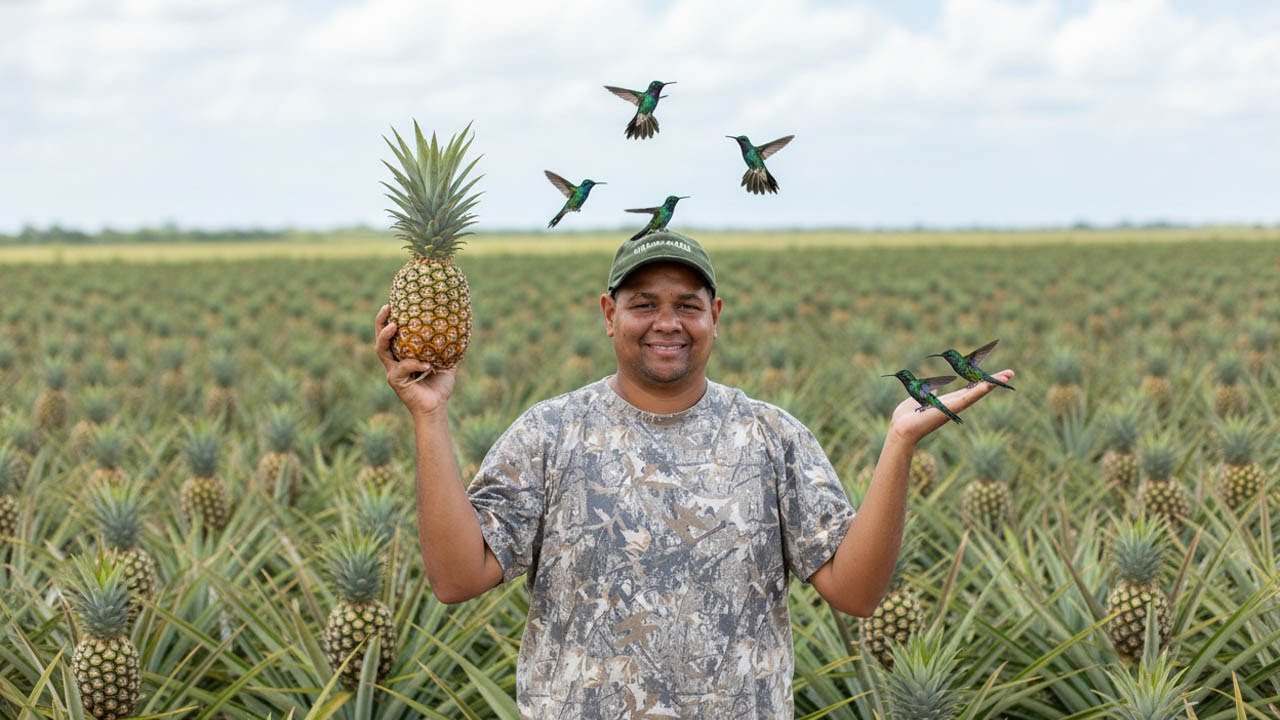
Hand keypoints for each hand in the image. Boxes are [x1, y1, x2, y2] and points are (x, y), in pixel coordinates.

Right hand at [374, 304, 456, 417]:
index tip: (393, 303)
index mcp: (402, 354)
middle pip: (380, 338)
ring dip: (386, 336)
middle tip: (387, 307)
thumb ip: (448, 348)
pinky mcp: (396, 381)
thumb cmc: (439, 386)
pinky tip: (427, 364)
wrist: (436, 407)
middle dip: (381, 322)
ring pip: (381, 350)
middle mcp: (394, 361)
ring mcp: (393, 371)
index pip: (392, 334)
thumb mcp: (445, 362)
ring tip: (395, 326)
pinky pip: (402, 368)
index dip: (390, 319)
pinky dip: (414, 363)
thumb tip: (461, 329)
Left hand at [888, 369, 1014, 444]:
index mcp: (948, 401)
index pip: (969, 389)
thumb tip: (934, 388)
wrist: (901, 429)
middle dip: (994, 382)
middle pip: (978, 390)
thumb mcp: (920, 398)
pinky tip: (989, 384)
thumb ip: (930, 392)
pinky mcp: (949, 409)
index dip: (982, 381)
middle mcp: (954, 404)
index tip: (995, 375)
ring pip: (976, 394)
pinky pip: (966, 399)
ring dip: (991, 384)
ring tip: (1007, 376)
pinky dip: (978, 392)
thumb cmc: (907, 416)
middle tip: (1011, 373)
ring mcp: (953, 407)